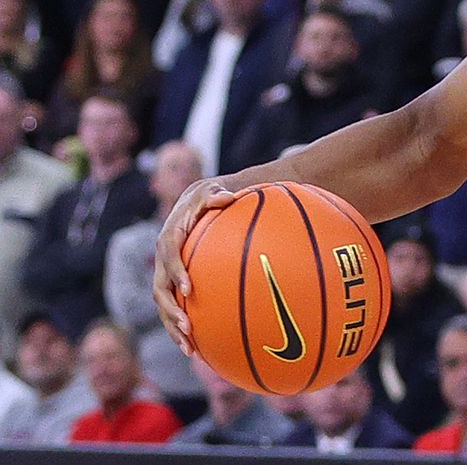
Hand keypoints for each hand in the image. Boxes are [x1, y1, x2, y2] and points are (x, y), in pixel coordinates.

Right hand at [152, 178, 241, 354]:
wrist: (192, 206)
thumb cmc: (205, 200)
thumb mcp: (210, 193)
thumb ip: (217, 197)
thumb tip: (230, 197)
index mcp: (170, 239)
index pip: (169, 258)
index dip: (176, 273)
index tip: (189, 290)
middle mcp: (162, 260)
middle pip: (160, 290)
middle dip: (172, 311)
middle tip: (188, 327)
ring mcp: (165, 275)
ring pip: (163, 307)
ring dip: (173, 328)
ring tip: (189, 348)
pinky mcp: (172, 285)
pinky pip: (172, 310)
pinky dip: (179, 329)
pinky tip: (196, 349)